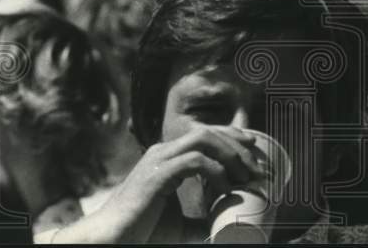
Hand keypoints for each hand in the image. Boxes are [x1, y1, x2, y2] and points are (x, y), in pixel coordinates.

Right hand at [82, 126, 262, 242]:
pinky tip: (224, 189)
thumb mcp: (181, 223)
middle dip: (237, 144)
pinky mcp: (157, 174)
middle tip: (255, 166)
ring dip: (230, 153)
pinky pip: (195, 161)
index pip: (205, 133)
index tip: (252, 149)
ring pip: (203, 138)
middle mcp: (163, 151)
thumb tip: (227, 220)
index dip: (231, 136)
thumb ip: (202, 219)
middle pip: (208, 131)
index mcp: (168, 157)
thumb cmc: (141, 231)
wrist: (111, 239)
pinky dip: (215, 172)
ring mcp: (159, 160)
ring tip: (245, 175)